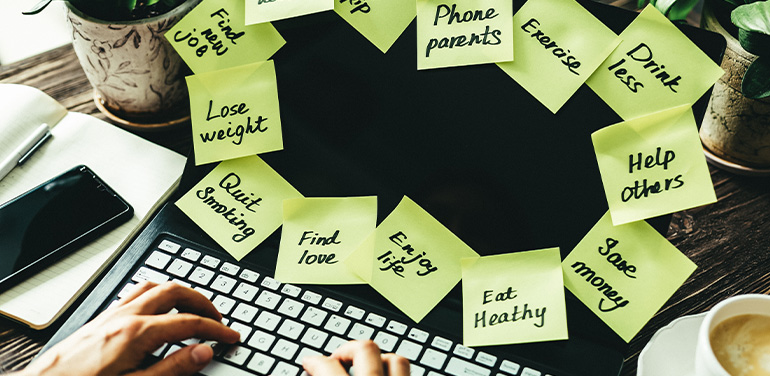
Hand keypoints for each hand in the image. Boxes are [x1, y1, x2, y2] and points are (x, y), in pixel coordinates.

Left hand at [18, 281, 239, 375]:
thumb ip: (173, 368)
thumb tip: (203, 351)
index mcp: (137, 333)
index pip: (189, 323)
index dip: (216, 329)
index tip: (230, 337)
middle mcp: (124, 316)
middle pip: (175, 292)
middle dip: (202, 302)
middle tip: (218, 319)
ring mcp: (111, 314)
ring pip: (154, 286)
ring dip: (180, 293)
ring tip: (194, 309)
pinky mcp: (100, 318)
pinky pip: (135, 293)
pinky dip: (156, 294)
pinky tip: (158, 308)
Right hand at [302, 340, 409, 375]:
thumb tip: (303, 374)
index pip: (328, 367)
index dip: (314, 362)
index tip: (309, 363)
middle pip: (365, 350)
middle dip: (348, 349)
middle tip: (336, 359)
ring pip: (396, 360)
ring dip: (379, 358)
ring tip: (365, 366)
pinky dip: (396, 373)